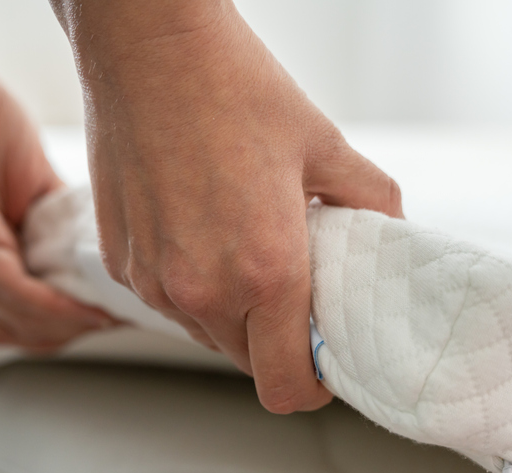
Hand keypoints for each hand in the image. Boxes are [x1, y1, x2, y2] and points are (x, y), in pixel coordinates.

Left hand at [0, 0, 115, 349]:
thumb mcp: (35, 182)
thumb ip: (60, 220)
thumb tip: (99, 246)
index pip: (21, 321)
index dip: (67, 328)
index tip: (113, 317)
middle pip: (21, 332)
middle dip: (71, 332)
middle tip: (114, 316)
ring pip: (17, 318)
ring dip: (66, 324)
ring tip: (106, 313)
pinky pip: (10, 285)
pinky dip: (51, 303)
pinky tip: (84, 301)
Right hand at [53, 0, 401, 411]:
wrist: (146, 46)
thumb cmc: (232, 86)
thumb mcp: (325, 145)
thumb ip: (370, 204)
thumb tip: (390, 236)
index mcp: (266, 272)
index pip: (286, 386)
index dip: (313, 384)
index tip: (322, 359)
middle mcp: (203, 290)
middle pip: (247, 365)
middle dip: (275, 343)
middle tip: (293, 290)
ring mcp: (154, 281)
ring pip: (204, 334)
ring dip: (230, 313)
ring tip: (243, 247)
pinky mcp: (120, 262)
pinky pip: (164, 300)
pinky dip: (188, 284)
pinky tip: (199, 228)